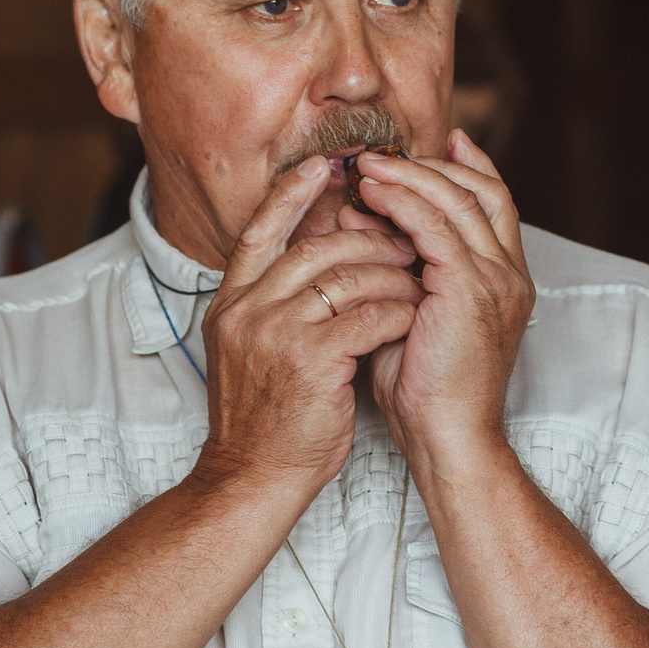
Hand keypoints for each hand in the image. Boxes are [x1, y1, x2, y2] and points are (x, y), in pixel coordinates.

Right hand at [193, 156, 423, 497]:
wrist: (252, 480)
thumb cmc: (264, 423)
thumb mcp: (252, 354)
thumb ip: (274, 308)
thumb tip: (316, 267)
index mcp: (229, 303)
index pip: (258, 231)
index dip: (290, 196)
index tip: (323, 167)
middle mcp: (246, 310)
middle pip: (315, 248)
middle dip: (368, 239)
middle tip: (405, 239)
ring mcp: (275, 333)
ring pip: (347, 277)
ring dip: (391, 276)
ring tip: (418, 280)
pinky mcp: (310, 360)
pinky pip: (368, 317)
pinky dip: (398, 313)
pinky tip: (414, 318)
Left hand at [352, 130, 534, 471]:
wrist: (448, 440)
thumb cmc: (426, 393)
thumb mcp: (414, 318)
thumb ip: (400, 271)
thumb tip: (359, 224)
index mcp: (505, 281)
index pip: (492, 203)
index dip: (464, 167)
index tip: (426, 146)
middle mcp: (510, 274)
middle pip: (480, 190)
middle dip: (429, 165)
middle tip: (381, 154)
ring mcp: (496, 279)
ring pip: (457, 199)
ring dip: (409, 176)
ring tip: (367, 166)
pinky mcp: (471, 288)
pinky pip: (436, 225)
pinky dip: (402, 203)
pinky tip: (372, 194)